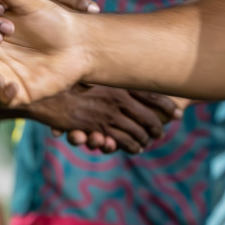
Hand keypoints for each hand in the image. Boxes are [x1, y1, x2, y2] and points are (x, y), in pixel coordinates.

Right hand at [23, 85, 179, 154]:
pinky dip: (131, 146)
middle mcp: (117, 98)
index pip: (150, 93)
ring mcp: (109, 113)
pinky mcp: (99, 128)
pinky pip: (122, 141)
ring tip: (147, 143)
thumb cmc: (66, 82)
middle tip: (162, 133)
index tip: (178, 112)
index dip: (166, 104)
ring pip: (137, 131)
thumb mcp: (90, 76)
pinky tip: (135, 149)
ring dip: (144, 139)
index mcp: (117, 83)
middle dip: (157, 126)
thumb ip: (106, 80)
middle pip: (148, 115)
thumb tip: (118, 80)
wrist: (46, 95)